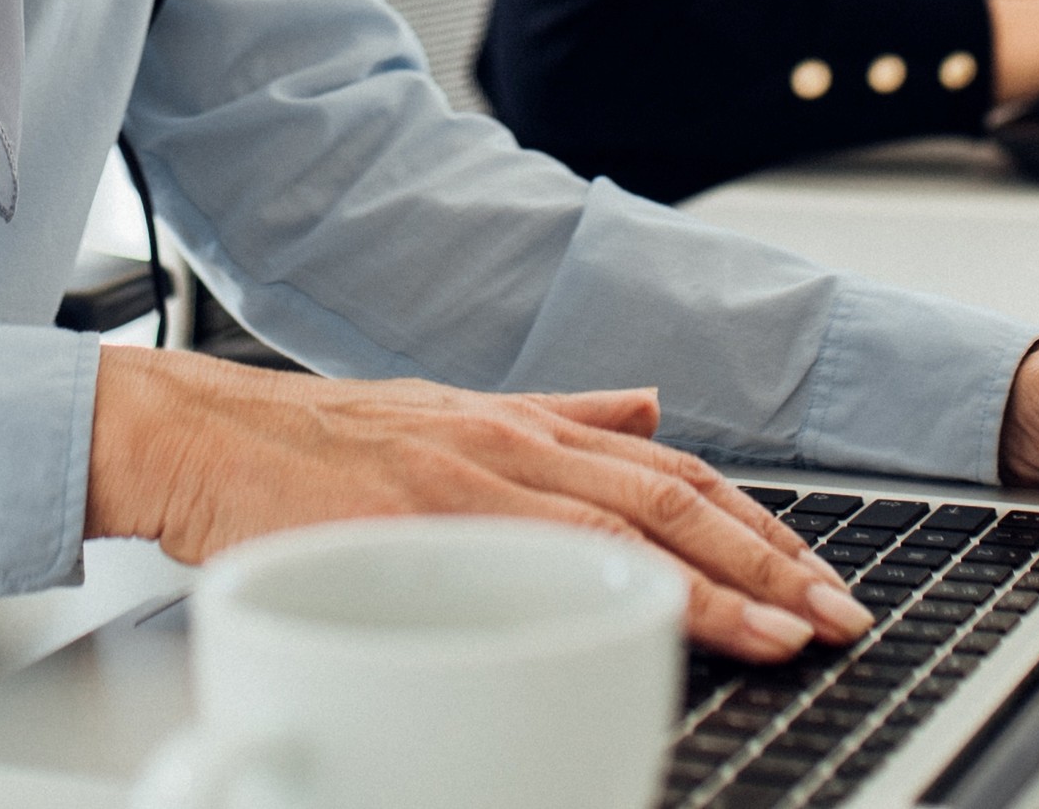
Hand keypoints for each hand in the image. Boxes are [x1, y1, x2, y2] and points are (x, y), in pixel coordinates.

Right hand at [86, 348, 866, 662]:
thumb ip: (560, 416)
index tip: (819, 576)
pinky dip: (610, 588)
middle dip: (771, 564)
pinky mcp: (421, 517)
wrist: (197, 434)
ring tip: (790, 632)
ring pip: (627, 530)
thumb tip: (650, 406)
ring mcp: (473, 481)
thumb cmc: (312, 444)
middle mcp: (514, 444)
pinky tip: (659, 619)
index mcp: (526, 427)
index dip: (757, 526)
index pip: (674, 475)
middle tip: (841, 615)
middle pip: (675, 502)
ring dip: (720, 585)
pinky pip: (537, 556)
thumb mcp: (452, 414)